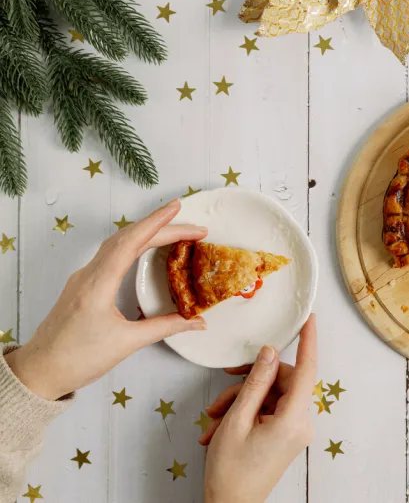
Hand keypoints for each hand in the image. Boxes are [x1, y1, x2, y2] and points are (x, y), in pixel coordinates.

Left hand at [5, 199, 207, 399]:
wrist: (40, 372)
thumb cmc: (77, 359)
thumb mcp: (127, 343)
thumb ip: (165, 328)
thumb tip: (196, 321)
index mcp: (97, 285)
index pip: (130, 243)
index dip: (156, 223)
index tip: (177, 208)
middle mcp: (88, 275)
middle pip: (126, 238)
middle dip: (160, 226)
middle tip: (192, 227)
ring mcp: (83, 278)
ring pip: (117, 244)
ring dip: (146, 233)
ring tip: (174, 230)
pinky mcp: (82, 285)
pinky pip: (110, 254)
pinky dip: (133, 244)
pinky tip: (146, 247)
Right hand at [203, 315, 316, 502]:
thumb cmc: (231, 472)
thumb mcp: (237, 420)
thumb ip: (255, 383)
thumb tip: (269, 353)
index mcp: (294, 419)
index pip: (306, 370)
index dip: (308, 342)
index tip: (309, 319)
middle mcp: (301, 424)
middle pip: (281, 381)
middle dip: (249, 382)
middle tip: (222, 389)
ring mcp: (295, 430)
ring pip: (270, 395)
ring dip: (240, 401)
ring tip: (214, 418)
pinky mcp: (286, 434)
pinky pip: (268, 409)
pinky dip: (245, 412)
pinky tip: (220, 427)